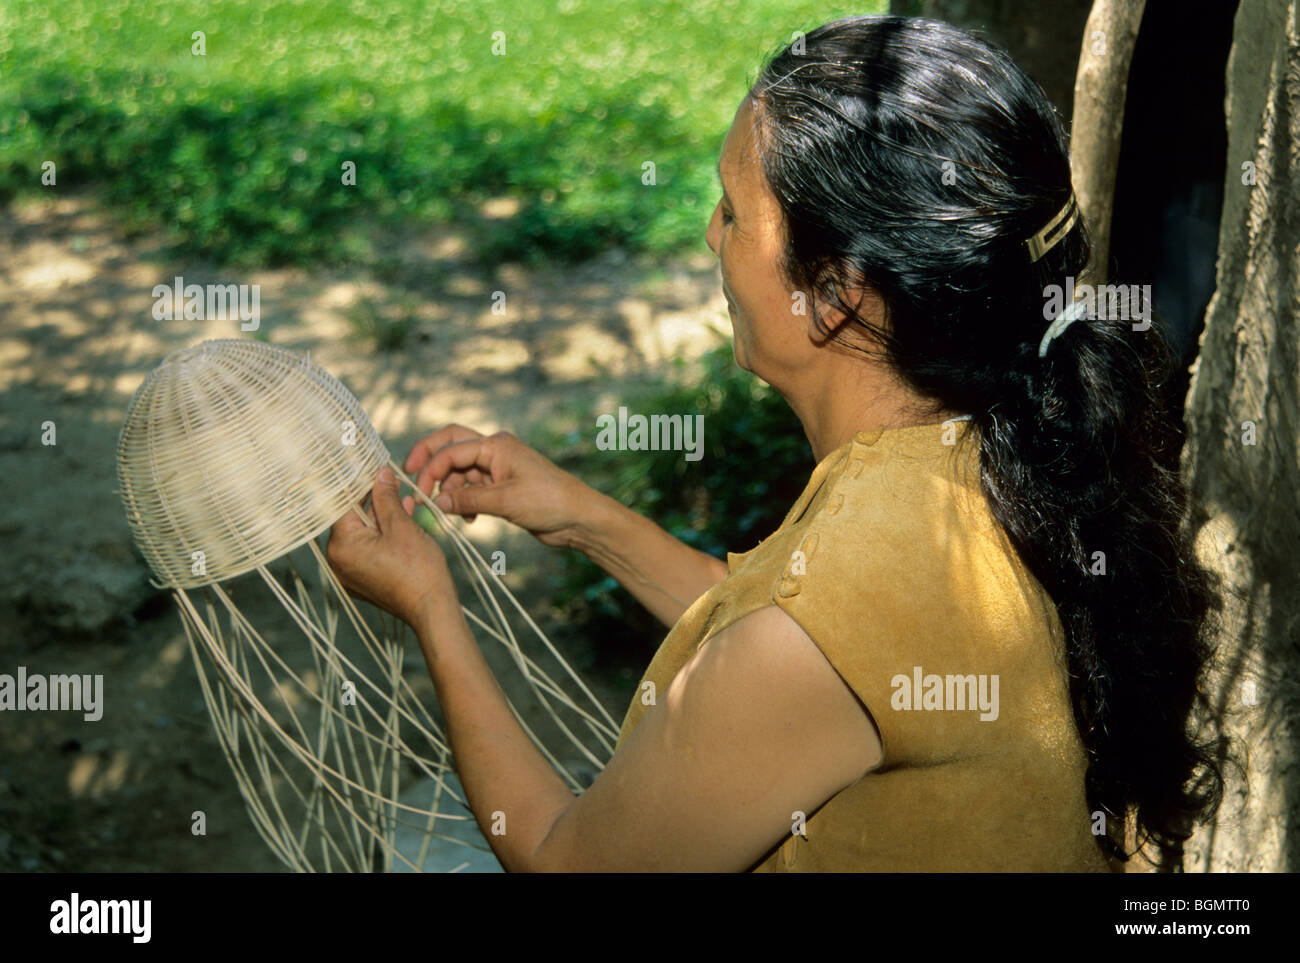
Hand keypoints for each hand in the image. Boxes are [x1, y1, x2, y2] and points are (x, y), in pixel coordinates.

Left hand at [326, 466, 454, 628]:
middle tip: (394, 483)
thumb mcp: (401, 525)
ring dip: (383, 517)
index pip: (344, 503)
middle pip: (352, 518)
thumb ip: (386, 497)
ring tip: (406, 503)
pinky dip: (382, 536)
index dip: (361, 483)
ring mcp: (350, 573)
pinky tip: (403, 522)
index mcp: (341, 545)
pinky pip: (368, 550)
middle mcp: (338, 560)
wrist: (431, 608)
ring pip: (362, 534)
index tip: (375, 469)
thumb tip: (379, 473)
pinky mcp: (363, 580)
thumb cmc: (418, 569)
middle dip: (375, 500)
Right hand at [403, 425, 594, 547]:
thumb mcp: (504, 501)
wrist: (577, 517)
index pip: (451, 451)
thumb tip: (436, 502)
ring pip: (460, 471)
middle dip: (429, 460)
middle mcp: (494, 451)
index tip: (418, 493)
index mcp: (495, 446)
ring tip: (450, 513)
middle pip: (451, 446)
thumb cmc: (549, 501)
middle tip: (409, 476)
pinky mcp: (501, 486)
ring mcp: (497, 468)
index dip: (430, 470)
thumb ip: (467, 500)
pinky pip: (471, 488)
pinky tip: (468, 519)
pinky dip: (464, 501)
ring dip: (450, 491)